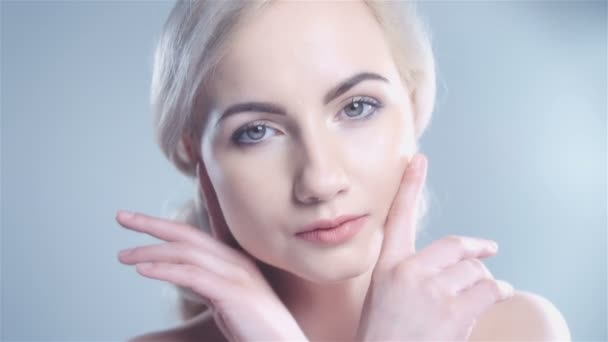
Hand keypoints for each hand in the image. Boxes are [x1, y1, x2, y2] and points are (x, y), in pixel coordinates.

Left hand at [116, 164, 306, 340]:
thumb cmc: (256, 328)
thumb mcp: (226, 301)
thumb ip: (204, 286)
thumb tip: (177, 277)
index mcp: (235, 259)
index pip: (213, 220)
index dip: (205, 191)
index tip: (195, 167)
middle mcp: (235, 260)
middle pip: (188, 234)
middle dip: (152, 224)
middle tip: (122, 217)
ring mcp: (235, 275)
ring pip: (186, 253)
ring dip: (150, 251)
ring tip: (123, 256)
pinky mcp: (231, 293)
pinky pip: (192, 276)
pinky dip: (165, 270)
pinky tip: (143, 270)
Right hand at [356, 153, 514, 340]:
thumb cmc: (385, 336)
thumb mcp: (383, 297)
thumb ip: (407, 274)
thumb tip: (445, 266)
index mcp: (387, 267)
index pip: (398, 217)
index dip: (409, 185)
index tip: (417, 159)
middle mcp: (408, 272)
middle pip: (455, 247)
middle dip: (475, 251)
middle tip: (488, 250)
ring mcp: (431, 291)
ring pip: (474, 271)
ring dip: (484, 282)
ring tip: (480, 296)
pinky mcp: (453, 311)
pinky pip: (489, 290)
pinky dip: (498, 292)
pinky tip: (497, 297)